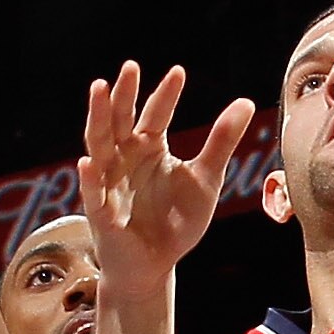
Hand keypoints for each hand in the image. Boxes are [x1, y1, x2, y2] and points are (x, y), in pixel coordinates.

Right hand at [78, 63, 253, 301]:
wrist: (155, 266)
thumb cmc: (175, 221)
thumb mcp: (206, 178)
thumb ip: (221, 141)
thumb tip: (246, 101)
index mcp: (148, 148)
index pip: (155, 114)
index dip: (165, 95)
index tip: (178, 72)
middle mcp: (124, 158)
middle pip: (120, 119)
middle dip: (122, 95)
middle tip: (130, 67)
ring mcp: (109, 183)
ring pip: (99, 145)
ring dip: (98, 118)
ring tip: (99, 91)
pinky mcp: (102, 213)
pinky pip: (93, 194)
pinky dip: (89, 178)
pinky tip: (87, 162)